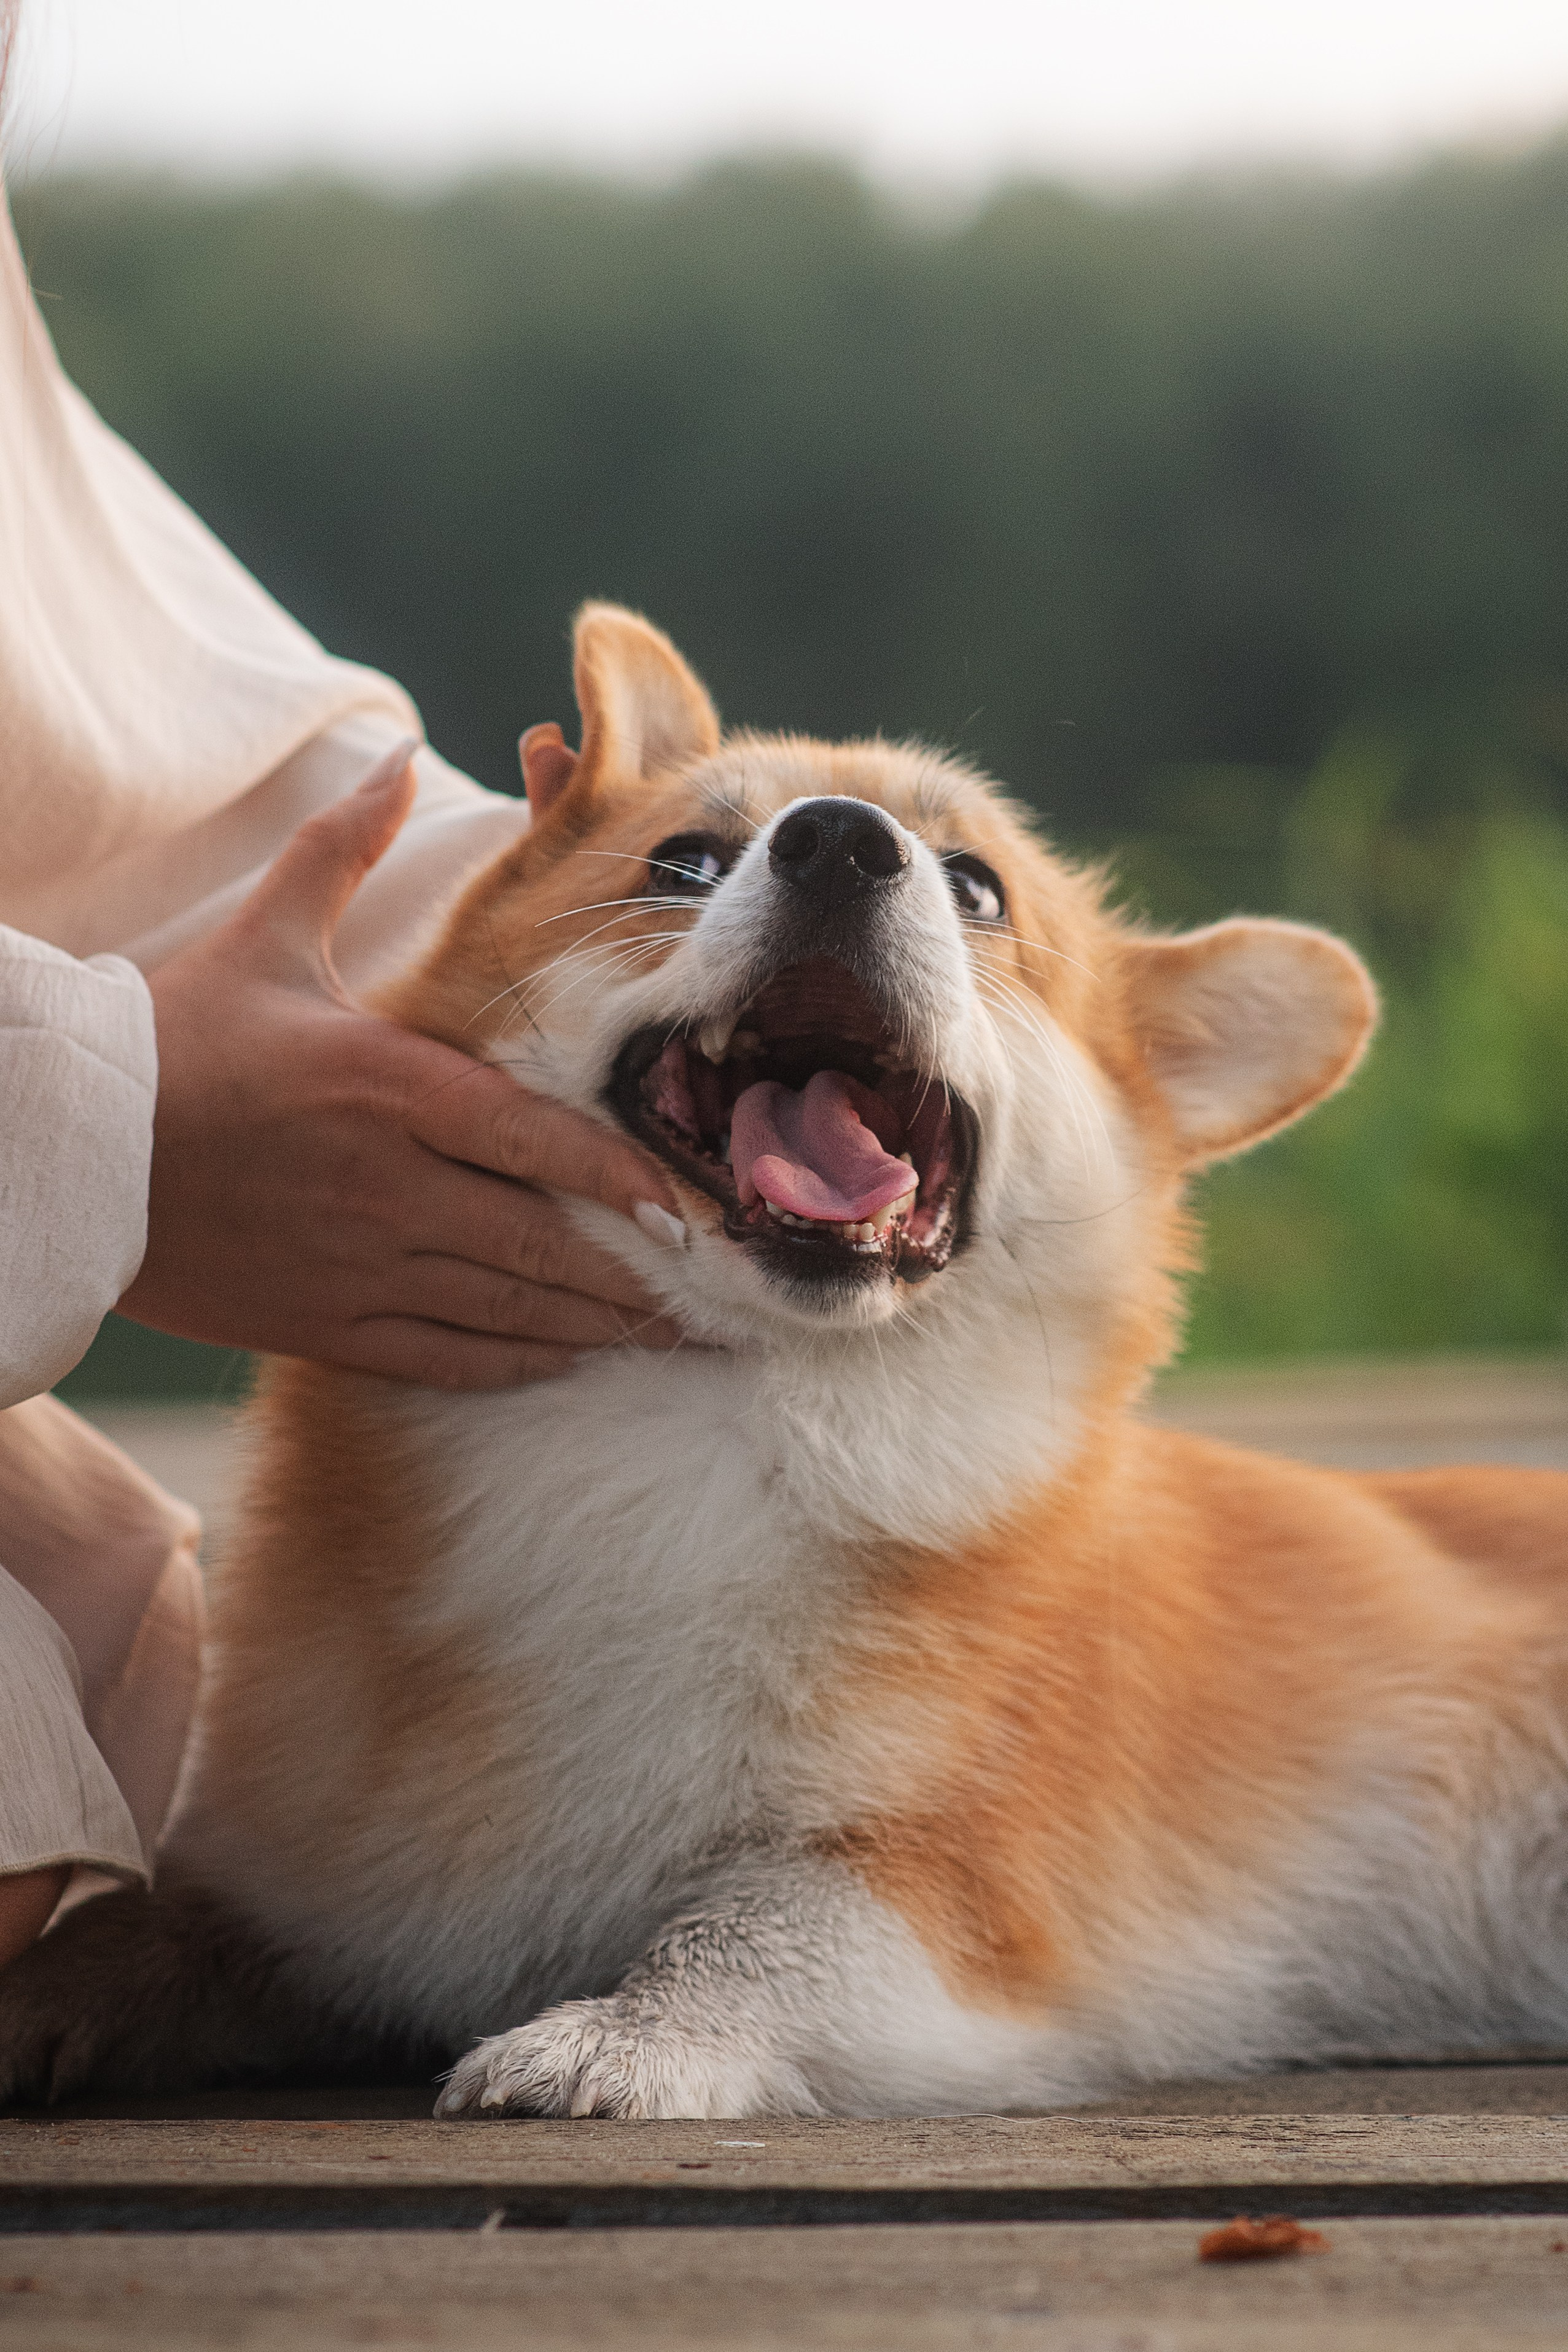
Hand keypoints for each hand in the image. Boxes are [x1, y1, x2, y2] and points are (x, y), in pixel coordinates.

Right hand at [119, 745, 688, 1386]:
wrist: (64, 1153)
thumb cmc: (174, 1041)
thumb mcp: (264, 938)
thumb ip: (344, 849)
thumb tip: (401, 754)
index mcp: (387, 1086)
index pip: (539, 1142)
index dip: (627, 1181)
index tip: (696, 1206)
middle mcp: (387, 1185)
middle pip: (543, 1244)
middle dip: (641, 1275)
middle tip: (721, 1293)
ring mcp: (356, 1265)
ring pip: (505, 1310)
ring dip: (595, 1325)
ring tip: (671, 1335)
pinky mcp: (322, 1323)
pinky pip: (440, 1356)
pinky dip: (510, 1361)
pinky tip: (561, 1356)